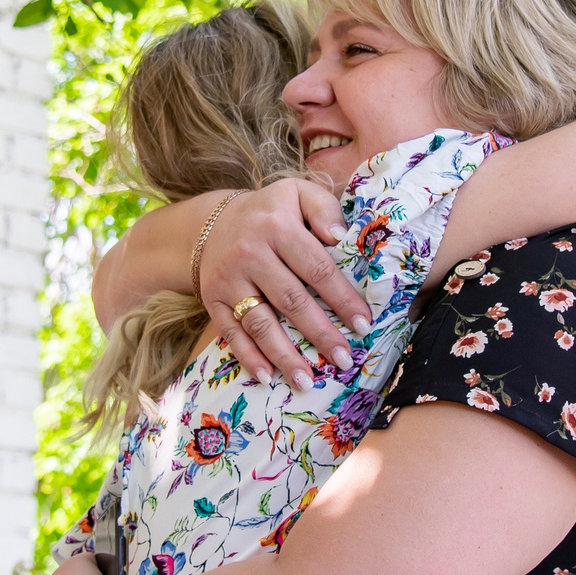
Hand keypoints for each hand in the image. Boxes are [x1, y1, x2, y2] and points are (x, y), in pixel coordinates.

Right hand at [196, 179, 370, 388]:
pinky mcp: (212, 299)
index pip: (316, 268)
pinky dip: (249, 358)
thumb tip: (341, 236)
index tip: (364, 324)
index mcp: (277, 226)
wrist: (211, 222)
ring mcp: (228, 279)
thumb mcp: (296, 193)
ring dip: (284, 356)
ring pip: (260, 323)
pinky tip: (268, 378)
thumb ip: (324, 207)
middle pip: (291, 300)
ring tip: (307, 381)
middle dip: (320, 333)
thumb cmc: (269, 213)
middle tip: (344, 359)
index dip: (342, 299)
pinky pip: (231, 333)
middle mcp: (250, 254)